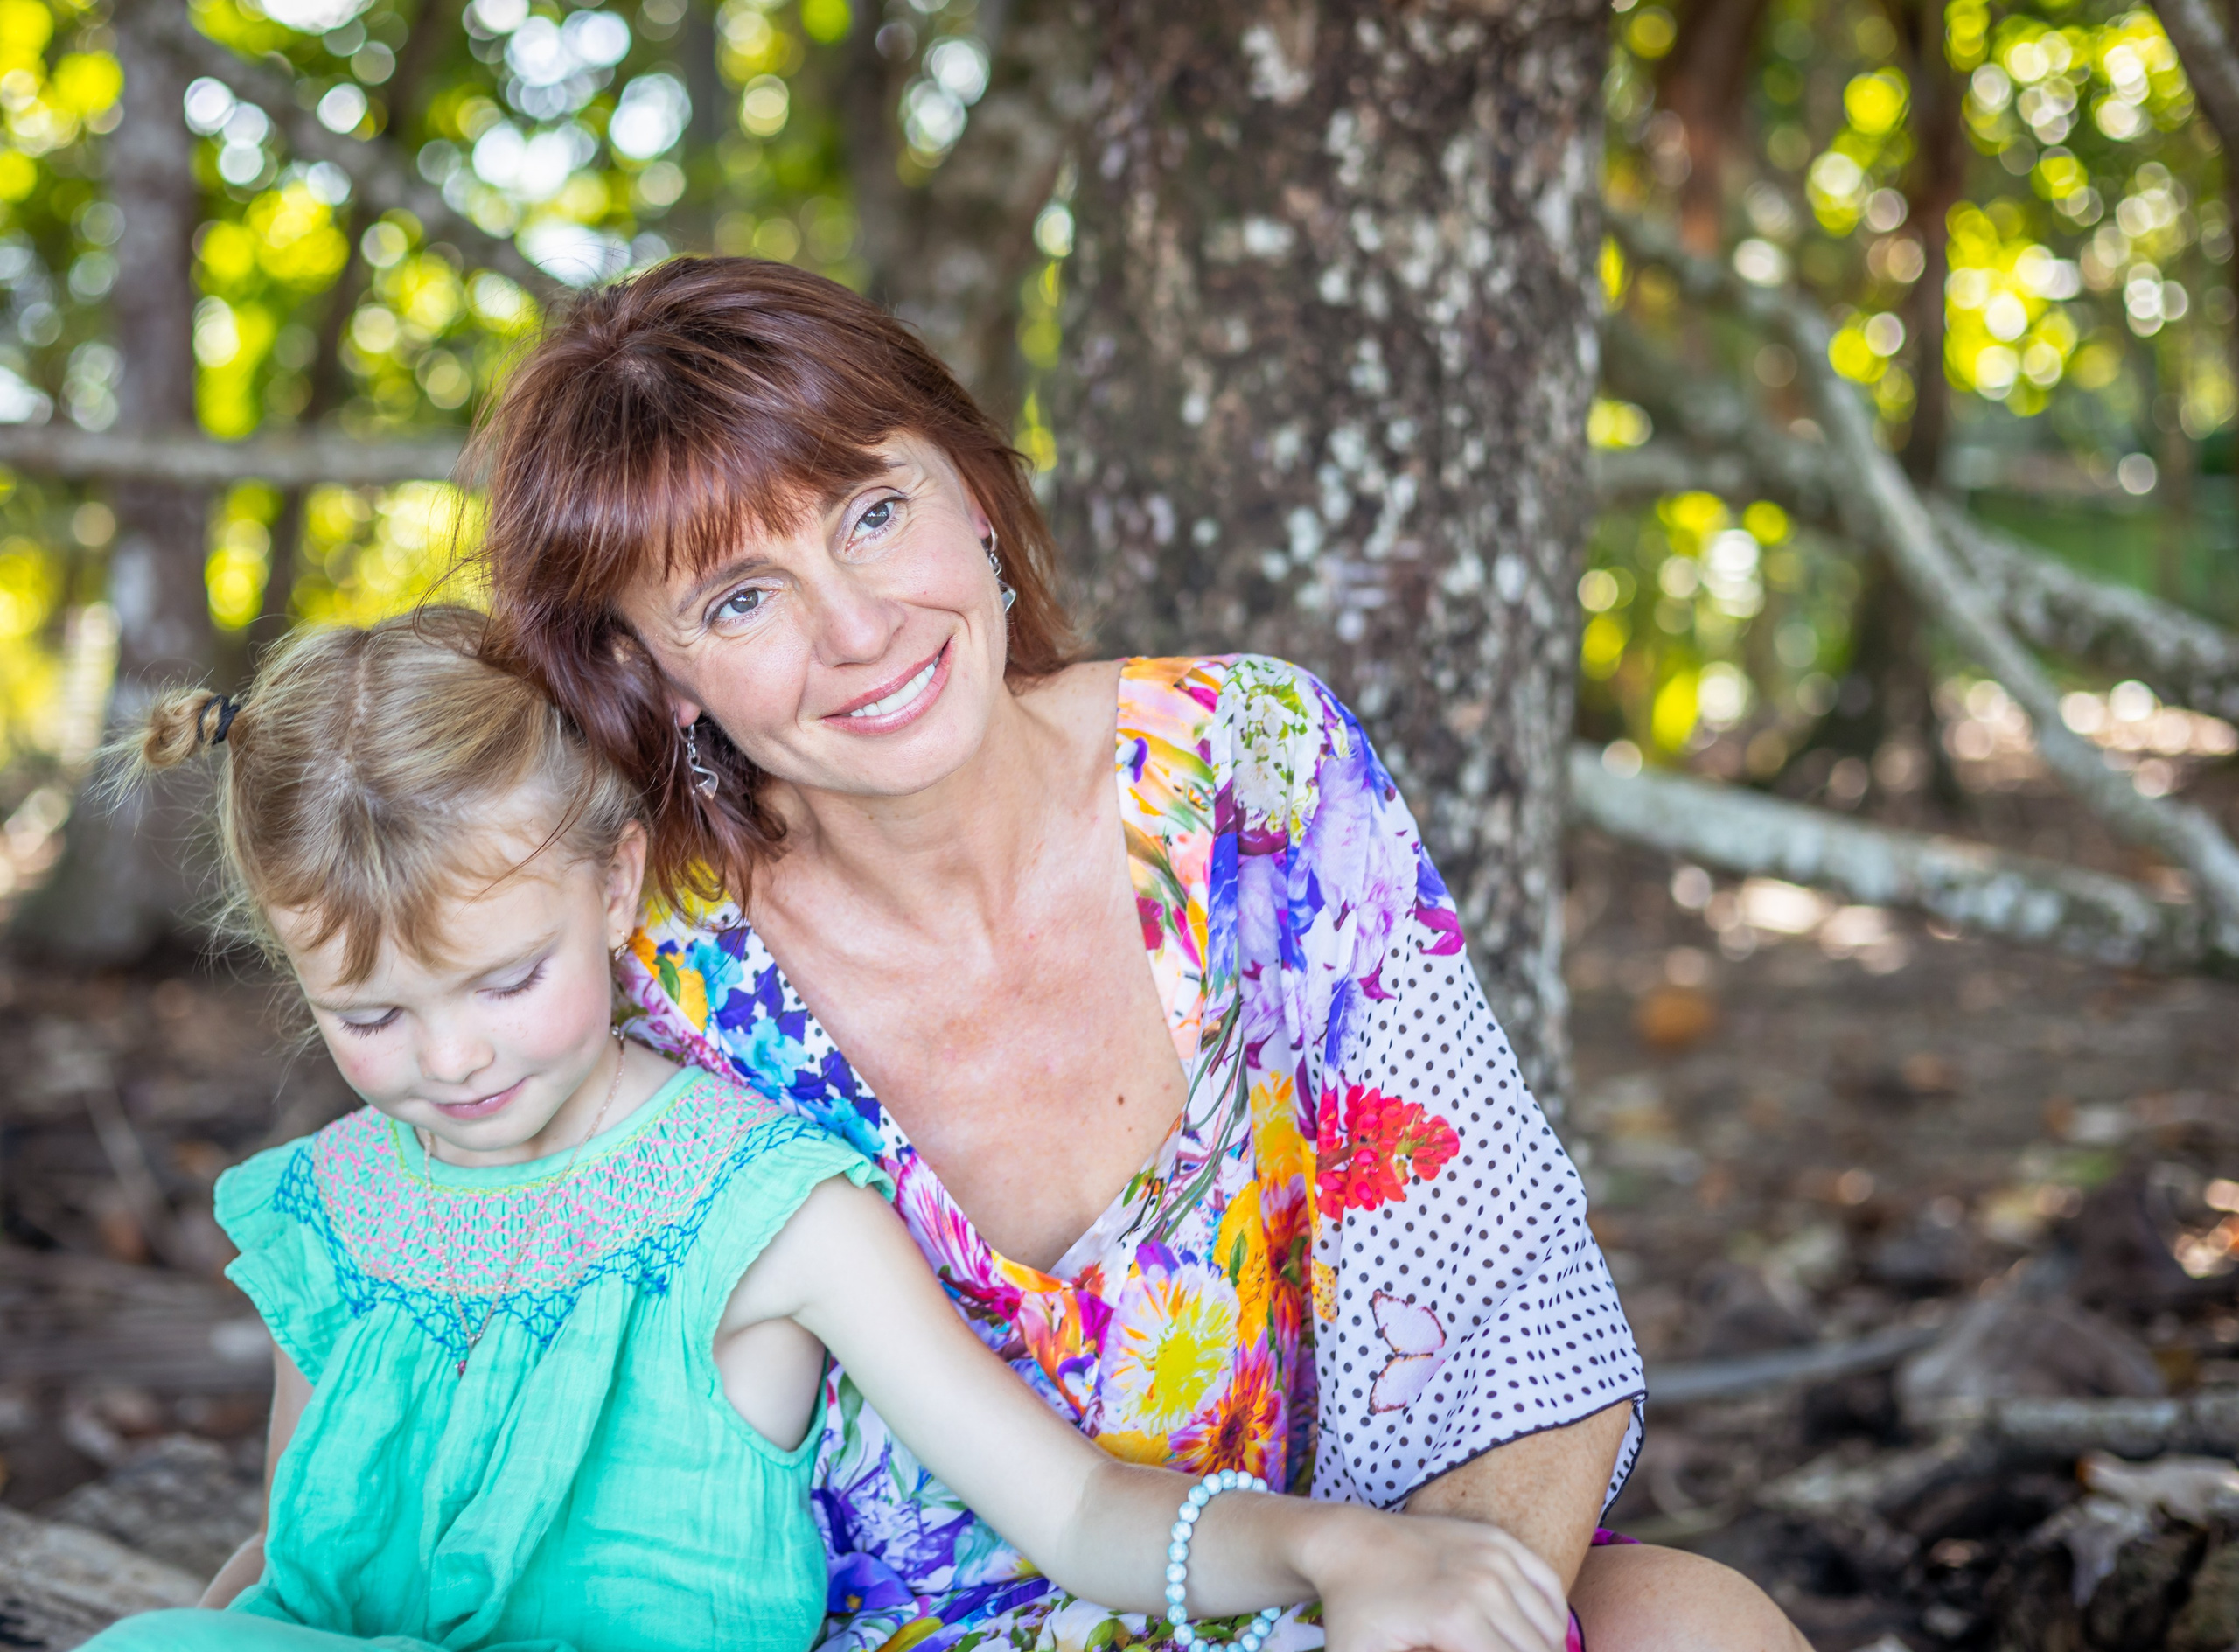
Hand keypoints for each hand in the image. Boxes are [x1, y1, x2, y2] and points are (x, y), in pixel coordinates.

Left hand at [1300, 1506, 1568, 1651]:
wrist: (1349, 1545)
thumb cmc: (1355, 1614)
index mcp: (1456, 1619)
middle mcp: (1484, 1583)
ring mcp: (1495, 1556)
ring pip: (1551, 1628)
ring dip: (1541, 1651)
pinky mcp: (1499, 1540)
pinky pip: (1550, 1587)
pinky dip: (1552, 1619)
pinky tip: (1531, 1637)